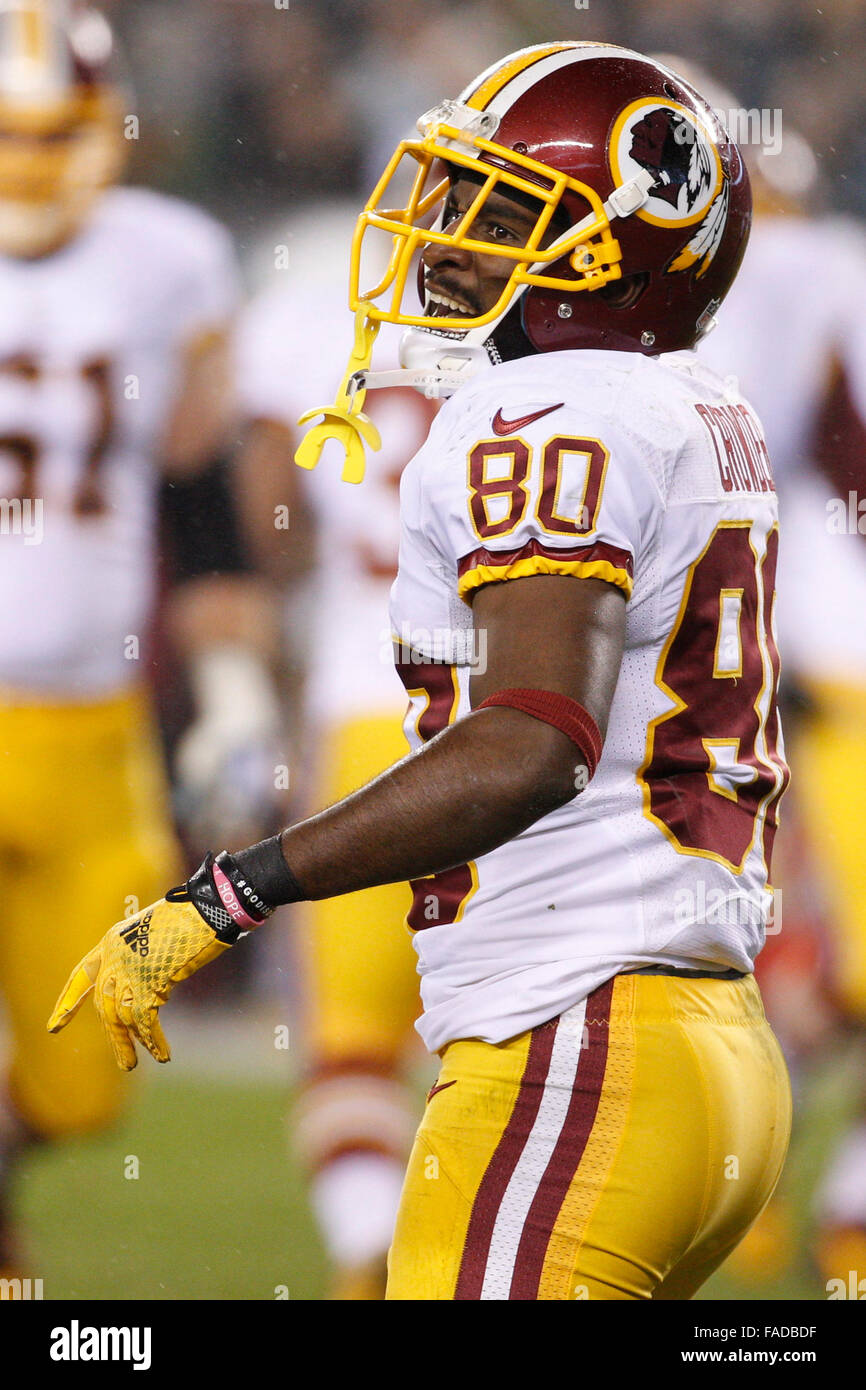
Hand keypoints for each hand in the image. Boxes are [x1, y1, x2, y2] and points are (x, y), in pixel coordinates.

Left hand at [47, 851, 268, 1069]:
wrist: (208, 907)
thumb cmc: (193, 916)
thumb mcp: (157, 936)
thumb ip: (145, 962)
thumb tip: (151, 997)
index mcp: (112, 940)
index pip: (82, 975)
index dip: (70, 1001)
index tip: (55, 1025)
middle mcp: (114, 955)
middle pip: (103, 1003)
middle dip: (113, 1036)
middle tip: (124, 1063)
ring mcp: (130, 968)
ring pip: (121, 1016)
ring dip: (128, 1044)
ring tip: (133, 1065)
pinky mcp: (149, 980)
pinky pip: (144, 1019)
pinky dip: (152, 1040)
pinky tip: (161, 1054)